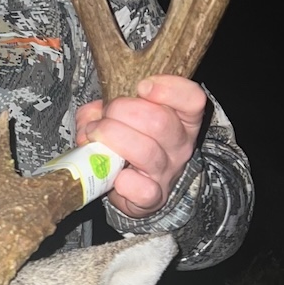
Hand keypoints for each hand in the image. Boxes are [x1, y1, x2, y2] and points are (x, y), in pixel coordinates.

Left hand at [75, 76, 205, 217]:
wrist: (137, 187)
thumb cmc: (129, 142)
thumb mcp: (120, 116)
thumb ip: (103, 108)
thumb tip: (90, 117)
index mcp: (182, 119)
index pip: (193, 99)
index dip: (169, 88)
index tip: (141, 87)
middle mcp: (180, 144)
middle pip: (159, 121)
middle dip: (121, 111)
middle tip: (103, 117)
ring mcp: (168, 172)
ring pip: (146, 151)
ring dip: (112, 138)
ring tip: (95, 137)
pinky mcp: (153, 197)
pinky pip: (142, 189)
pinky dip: (123, 181)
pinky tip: (114, 175)